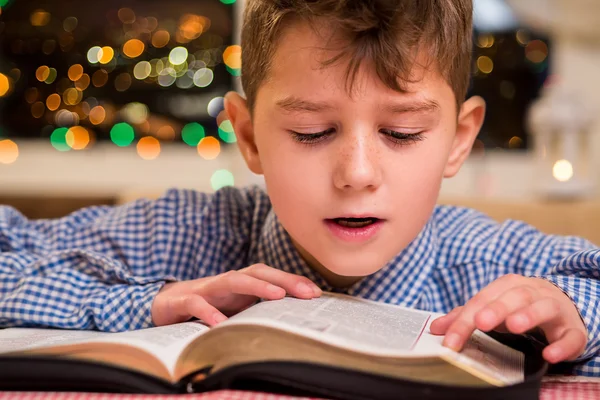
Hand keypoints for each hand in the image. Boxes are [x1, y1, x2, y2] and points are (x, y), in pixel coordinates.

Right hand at [151, 263, 321, 326]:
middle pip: (257, 272)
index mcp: (240, 284)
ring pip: (232, 280)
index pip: (270, 276)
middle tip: (308, 292)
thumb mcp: (234, 308)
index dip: (293, 281)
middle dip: (284, 279)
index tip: (317, 293)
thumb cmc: (207, 305)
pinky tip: (219, 324)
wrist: (163, 304)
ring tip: (277, 296)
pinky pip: (197, 304)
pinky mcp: (183, 301)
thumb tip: (290, 320)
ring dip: (256, 286)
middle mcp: (226, 282)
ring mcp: (206, 289)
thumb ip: (256, 310)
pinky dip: (208, 312)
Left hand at [430, 274, 586, 363]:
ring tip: (514, 326)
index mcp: (507, 286)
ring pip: (543, 307)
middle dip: (496, 309)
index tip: (450, 339)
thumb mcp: (492, 307)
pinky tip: (550, 354)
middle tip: (481, 322)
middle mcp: (531, 291)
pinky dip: (562, 345)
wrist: (561, 305)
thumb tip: (436, 327)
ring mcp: (554, 307)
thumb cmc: (519, 306)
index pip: (482, 300)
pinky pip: (570, 335)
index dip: (465, 320)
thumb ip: (465, 316)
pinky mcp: (572, 328)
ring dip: (529, 315)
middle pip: (513, 297)